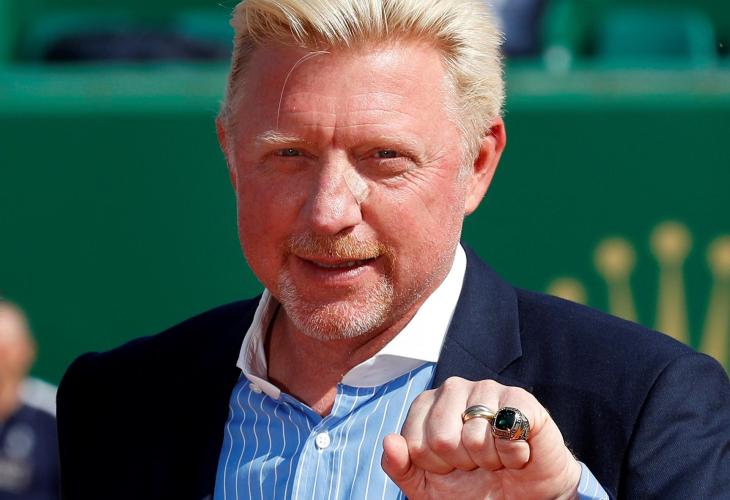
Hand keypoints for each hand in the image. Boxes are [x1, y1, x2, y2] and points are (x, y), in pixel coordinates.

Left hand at [381, 377, 580, 499]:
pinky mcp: (521, 400)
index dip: (434, 465)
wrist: (521, 499)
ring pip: (475, 437)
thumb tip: (389, 441)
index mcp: (426, 405)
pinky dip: (512, 454)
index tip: (448, 466)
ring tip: (495, 457)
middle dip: (460, 463)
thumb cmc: (470, 488)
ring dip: (488, 460)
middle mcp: (453, 389)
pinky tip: (516, 452)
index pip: (413, 443)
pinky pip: (508, 431)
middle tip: (474, 463)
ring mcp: (487, 389)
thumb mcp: (425, 487)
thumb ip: (399, 466)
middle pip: (441, 439)